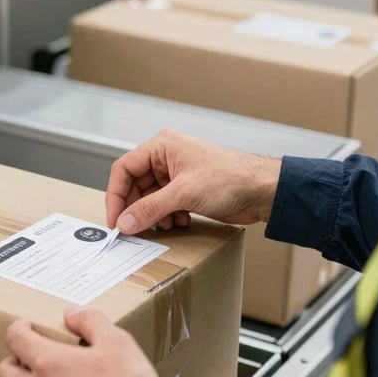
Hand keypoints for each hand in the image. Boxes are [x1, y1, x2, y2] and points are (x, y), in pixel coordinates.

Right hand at [106, 129, 281, 234]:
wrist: (262, 190)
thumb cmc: (230, 178)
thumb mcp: (184, 193)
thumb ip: (150, 209)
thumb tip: (125, 222)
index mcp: (162, 146)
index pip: (124, 169)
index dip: (116, 195)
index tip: (115, 219)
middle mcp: (167, 158)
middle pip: (135, 186)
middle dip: (136, 209)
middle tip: (133, 230)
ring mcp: (177, 175)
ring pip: (150, 199)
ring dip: (153, 216)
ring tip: (164, 225)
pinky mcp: (187, 191)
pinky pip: (165, 206)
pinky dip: (167, 217)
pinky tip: (181, 222)